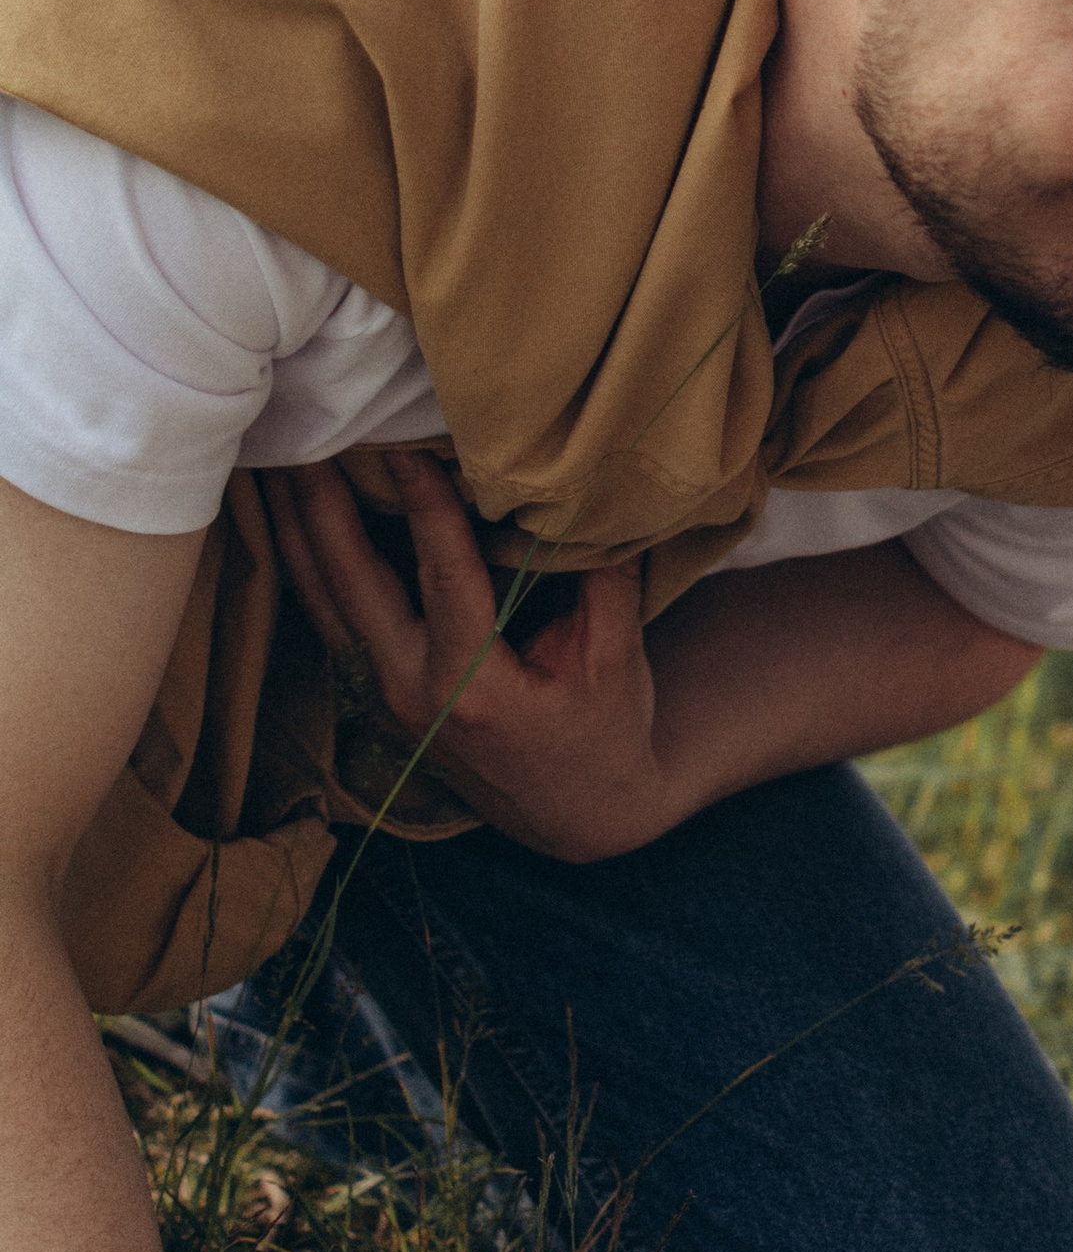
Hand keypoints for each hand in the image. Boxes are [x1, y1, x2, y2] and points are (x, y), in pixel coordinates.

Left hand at [265, 453, 663, 860]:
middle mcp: (411, 691)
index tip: (406, 444)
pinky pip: (327, 615)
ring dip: (296, 528)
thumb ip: (599, 574)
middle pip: (350, 585)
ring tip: (276, 460)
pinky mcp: (375, 690)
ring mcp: (384, 694)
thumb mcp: (617, 657)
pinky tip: (290, 515)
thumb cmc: (603, 732)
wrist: (574, 815)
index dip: (425, 507)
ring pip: (320, 600)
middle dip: (325, 506)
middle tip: (308, 437)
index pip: (444, 578)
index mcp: (475, 687)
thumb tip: (587, 488)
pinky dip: (304, 561)